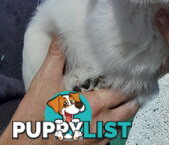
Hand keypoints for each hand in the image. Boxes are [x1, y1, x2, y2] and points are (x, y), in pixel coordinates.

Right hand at [0, 39, 138, 144]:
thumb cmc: (35, 116)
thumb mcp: (45, 82)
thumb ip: (56, 57)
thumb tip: (59, 34)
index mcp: (94, 105)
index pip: (123, 92)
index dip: (129, 81)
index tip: (133, 72)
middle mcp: (100, 124)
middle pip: (128, 110)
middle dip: (132, 98)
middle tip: (133, 86)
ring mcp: (96, 140)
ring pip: (121, 126)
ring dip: (124, 114)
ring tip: (124, 101)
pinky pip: (109, 139)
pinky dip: (112, 128)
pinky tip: (107, 119)